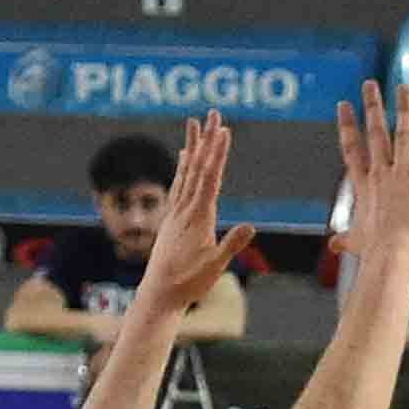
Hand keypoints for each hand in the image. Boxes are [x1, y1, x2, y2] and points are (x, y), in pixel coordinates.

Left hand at [136, 113, 255, 321]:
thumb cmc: (188, 283)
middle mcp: (184, 209)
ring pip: (186, 172)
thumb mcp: (215, 266)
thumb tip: (250, 227)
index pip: (210, 178)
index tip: (223, 130)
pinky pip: (179, 185)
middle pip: (197, 166)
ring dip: (192, 146)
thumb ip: (231, 245)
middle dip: (206, 139)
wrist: (159, 294)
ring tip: (195, 125)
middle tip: (212, 113)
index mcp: (197, 217)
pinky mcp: (172, 218)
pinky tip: (183, 157)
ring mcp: (176, 212)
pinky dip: (183, 167)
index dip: (217, 153)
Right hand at [335, 84, 408, 272]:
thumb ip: (345, 240)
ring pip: (402, 133)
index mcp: (364, 184)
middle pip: (374, 132)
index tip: (343, 105)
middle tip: (369, 84)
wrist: (388, 253)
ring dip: (403, 109)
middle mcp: (380, 173)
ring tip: (402, 88)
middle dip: (371, 107)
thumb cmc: (373, 251)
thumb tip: (335, 245)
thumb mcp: (355, 242)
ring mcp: (400, 174)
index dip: (347, 126)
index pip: (352, 148)